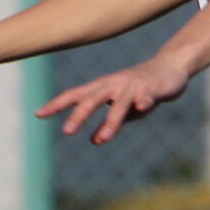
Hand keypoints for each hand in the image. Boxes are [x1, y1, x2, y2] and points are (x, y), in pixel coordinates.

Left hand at [37, 54, 192, 145]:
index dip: (57, 105)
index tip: (38, 114)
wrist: (170, 68)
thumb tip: (94, 141)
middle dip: (80, 114)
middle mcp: (114, 84)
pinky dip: (144, 101)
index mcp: (102, 88)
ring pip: (120, 103)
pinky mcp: (153, 88)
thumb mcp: (122, 110)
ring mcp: (133, 85)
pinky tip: (142, 107)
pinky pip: (147, 96)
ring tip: (105, 138)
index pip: (75, 95)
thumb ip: (107, 123)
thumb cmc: (140, 90)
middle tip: (67, 131)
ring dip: (111, 120)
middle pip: (93, 98)